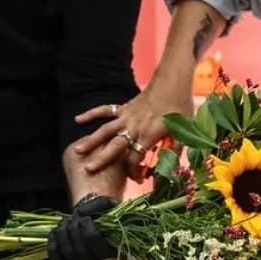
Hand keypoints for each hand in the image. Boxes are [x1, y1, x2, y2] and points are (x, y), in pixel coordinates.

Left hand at [47, 194, 117, 259]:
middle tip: (71, 218)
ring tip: (63, 222)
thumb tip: (80, 212)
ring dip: (62, 237)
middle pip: (82, 254)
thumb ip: (99, 204)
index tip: (85, 219)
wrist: (101, 228)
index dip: (89, 231)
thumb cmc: (108, 216)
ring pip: (69, 259)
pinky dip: (52, 248)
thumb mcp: (110, 205)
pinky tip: (53, 233)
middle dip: (72, 231)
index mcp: (119, 253)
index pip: (100, 249)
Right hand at [74, 88, 191, 181]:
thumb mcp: (183, 130)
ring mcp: (127, 116)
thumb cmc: (180, 106)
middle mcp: (135, 126)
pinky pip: (106, 110)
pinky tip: (78, 119)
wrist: (173, 80)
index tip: (137, 179)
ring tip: (77, 151)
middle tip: (88, 170)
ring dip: (91, 140)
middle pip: (115, 145)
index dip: (134, 171)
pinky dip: (92, 114)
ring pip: (106, 129)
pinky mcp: (124, 107)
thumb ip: (175, 150)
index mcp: (149, 135)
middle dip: (102, 159)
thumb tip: (171, 168)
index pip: (136, 158)